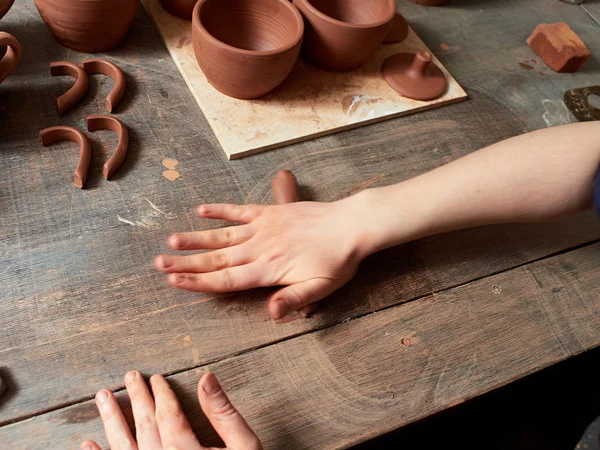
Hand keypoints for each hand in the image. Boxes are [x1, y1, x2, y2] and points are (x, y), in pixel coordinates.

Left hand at [81, 371, 261, 449]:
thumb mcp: (243, 446)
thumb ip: (223, 413)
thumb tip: (206, 378)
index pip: (168, 414)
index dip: (162, 393)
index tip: (156, 378)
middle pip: (145, 425)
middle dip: (136, 398)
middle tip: (129, 376)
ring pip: (124, 447)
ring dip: (112, 421)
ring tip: (102, 397)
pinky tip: (88, 443)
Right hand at [155, 197, 367, 318]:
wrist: (351, 225)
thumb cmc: (338, 261)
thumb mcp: (321, 288)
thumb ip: (294, 300)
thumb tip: (270, 314)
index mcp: (268, 270)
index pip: (226, 279)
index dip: (198, 282)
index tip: (174, 282)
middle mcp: (259, 248)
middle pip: (216, 258)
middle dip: (186, 264)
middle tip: (159, 264)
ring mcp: (263, 228)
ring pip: (222, 235)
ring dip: (196, 238)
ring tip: (171, 241)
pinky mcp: (270, 212)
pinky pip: (240, 210)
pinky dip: (221, 210)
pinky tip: (202, 209)